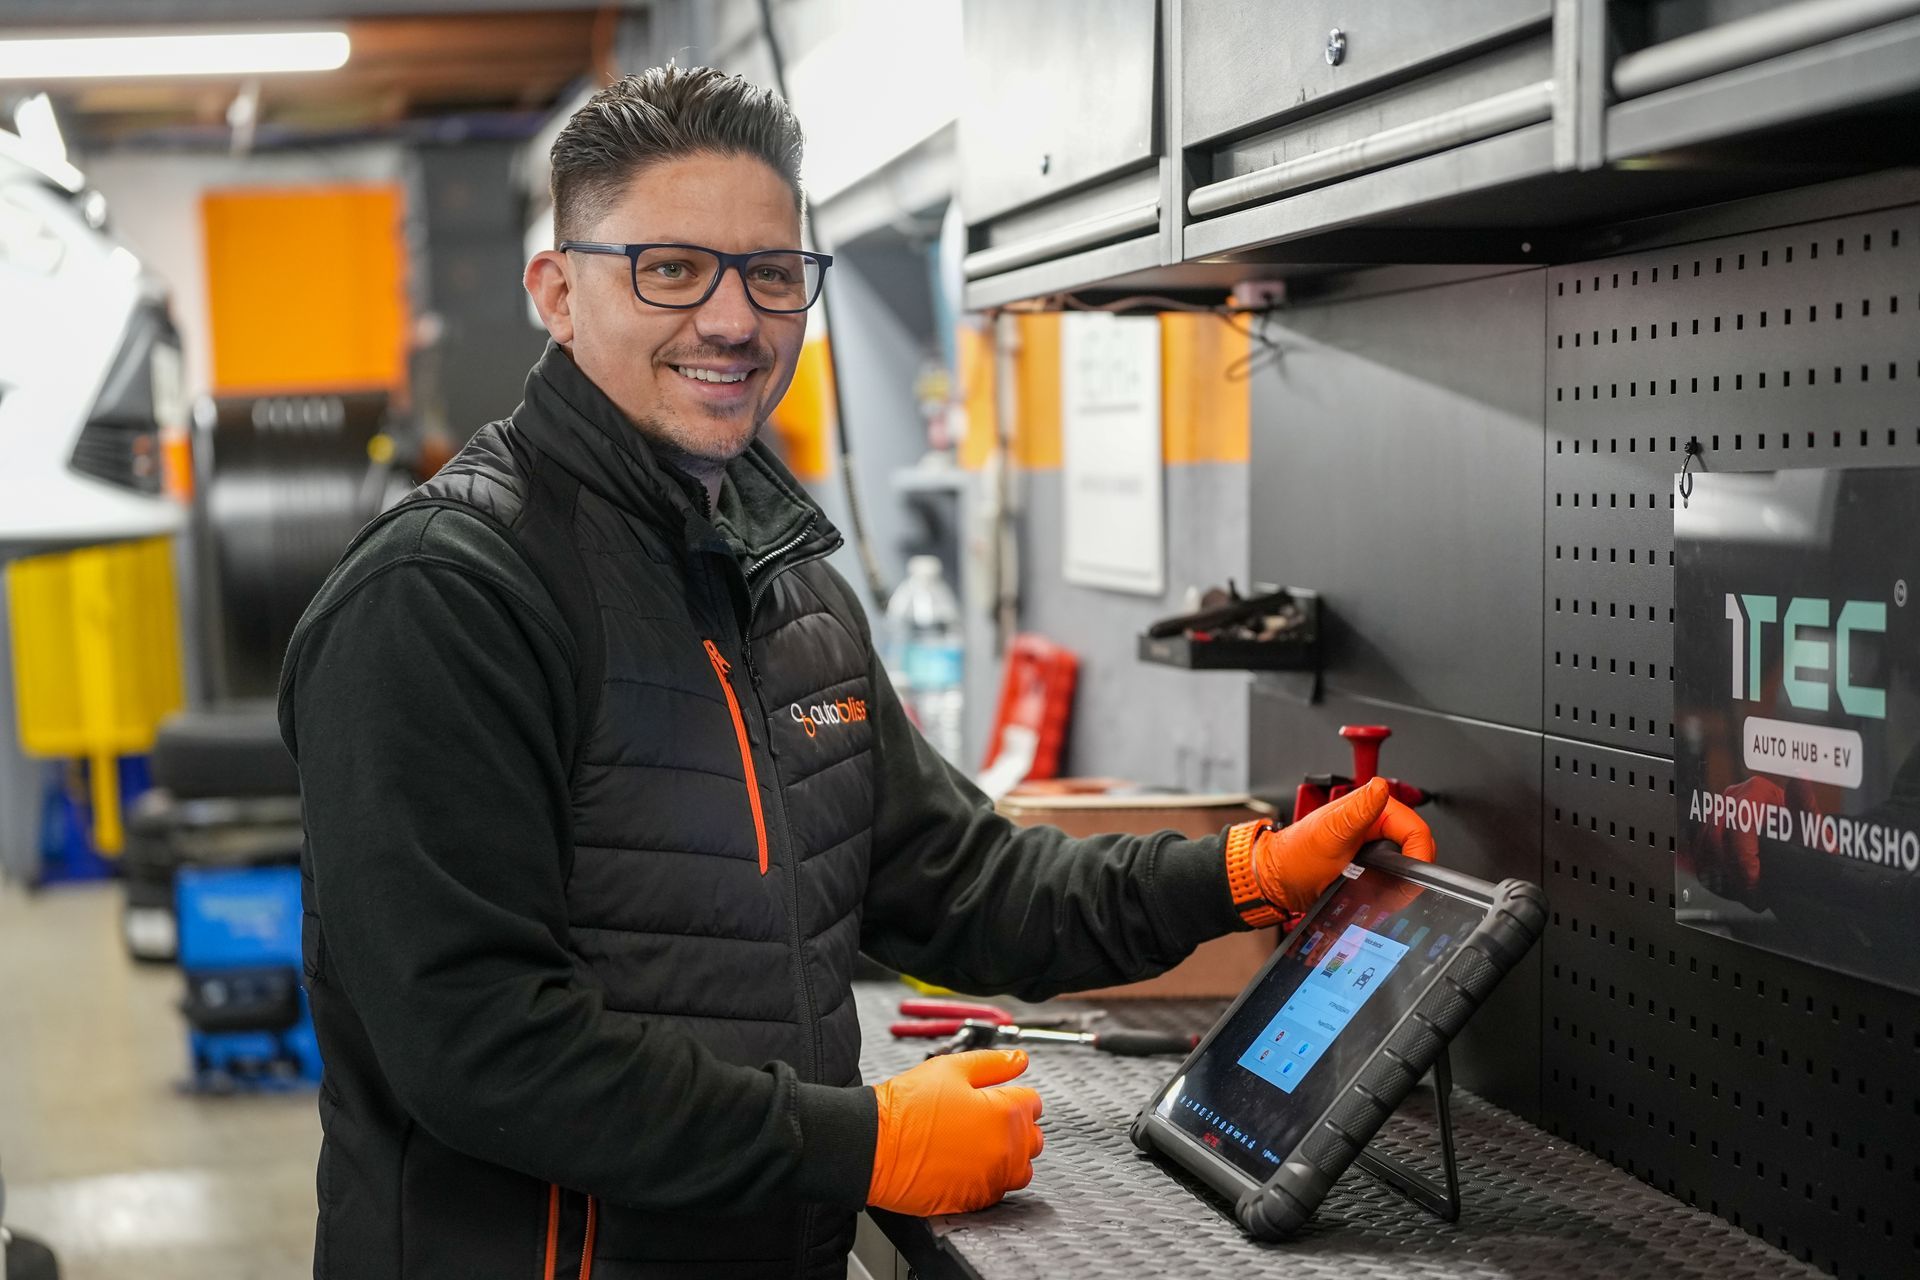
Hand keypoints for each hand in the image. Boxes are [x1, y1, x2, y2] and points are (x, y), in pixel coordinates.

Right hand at [867, 1049, 1044, 1215]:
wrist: (872, 1146)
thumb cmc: (906, 1108)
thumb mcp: (950, 1069)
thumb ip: (993, 1064)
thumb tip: (1019, 1060)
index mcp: (1005, 1114)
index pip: (1033, 1103)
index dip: (1014, 1095)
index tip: (997, 1096)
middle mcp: (1006, 1150)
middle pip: (1032, 1138)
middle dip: (1015, 1126)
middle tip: (984, 1118)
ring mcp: (991, 1179)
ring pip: (1020, 1168)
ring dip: (1007, 1155)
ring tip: (976, 1143)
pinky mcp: (974, 1201)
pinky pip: (997, 1190)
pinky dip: (988, 1178)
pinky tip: (964, 1164)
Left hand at [1253, 777, 1435, 914]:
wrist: (1280, 881)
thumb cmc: (1296, 855)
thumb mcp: (1328, 833)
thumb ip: (1357, 811)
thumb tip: (1379, 788)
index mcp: (1373, 807)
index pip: (1416, 829)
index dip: (1420, 854)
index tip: (1413, 876)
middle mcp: (1377, 824)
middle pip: (1417, 849)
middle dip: (1410, 871)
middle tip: (1396, 888)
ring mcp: (1376, 846)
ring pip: (1408, 865)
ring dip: (1400, 882)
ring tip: (1383, 892)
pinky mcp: (1372, 866)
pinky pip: (1394, 878)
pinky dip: (1391, 889)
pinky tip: (1377, 895)